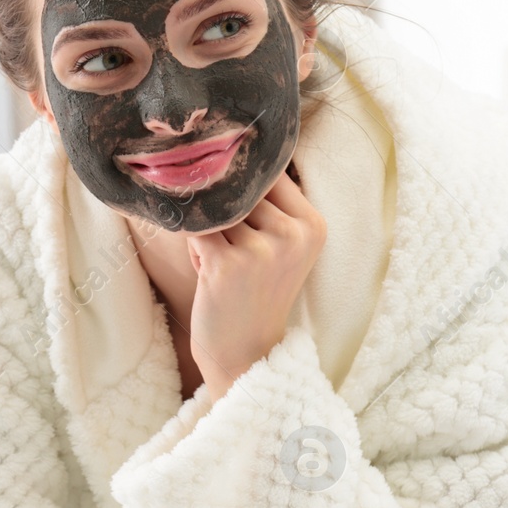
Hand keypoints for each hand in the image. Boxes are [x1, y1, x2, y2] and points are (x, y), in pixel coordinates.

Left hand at [185, 170, 325, 396]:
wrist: (247, 355)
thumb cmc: (256, 294)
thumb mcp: (281, 246)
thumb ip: (268, 204)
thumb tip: (227, 152)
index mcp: (313, 224)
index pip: (269, 174)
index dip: (244, 187)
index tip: (240, 209)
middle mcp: (293, 234)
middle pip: (238, 191)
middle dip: (224, 213)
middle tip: (233, 249)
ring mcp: (262, 251)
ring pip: (214, 211)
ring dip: (208, 232)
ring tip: (222, 263)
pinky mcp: (228, 267)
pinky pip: (195, 233)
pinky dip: (194, 249)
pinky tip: (209, 273)